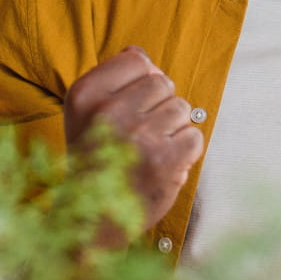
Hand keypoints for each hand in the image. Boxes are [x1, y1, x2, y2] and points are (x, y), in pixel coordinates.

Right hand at [63, 46, 203, 231]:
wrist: (91, 220)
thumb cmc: (95, 162)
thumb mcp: (86, 115)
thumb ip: (114, 80)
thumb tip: (147, 59)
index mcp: (85, 95)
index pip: (137, 61)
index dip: (141, 83)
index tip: (130, 107)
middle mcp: (108, 112)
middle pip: (163, 83)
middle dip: (160, 107)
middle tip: (139, 136)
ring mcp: (138, 137)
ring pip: (182, 109)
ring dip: (173, 130)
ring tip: (149, 151)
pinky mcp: (165, 161)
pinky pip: (195, 136)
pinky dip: (186, 152)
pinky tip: (164, 165)